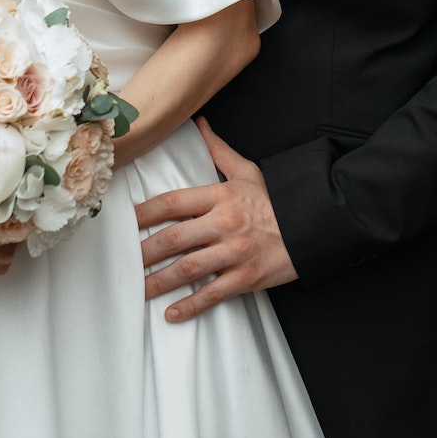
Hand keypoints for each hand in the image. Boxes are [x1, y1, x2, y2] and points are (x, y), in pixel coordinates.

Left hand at [136, 117, 298, 321]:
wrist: (313, 225)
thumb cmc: (277, 200)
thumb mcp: (247, 171)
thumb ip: (217, 150)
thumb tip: (199, 124)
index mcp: (220, 196)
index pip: (171, 202)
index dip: (144, 213)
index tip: (124, 222)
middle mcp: (224, 223)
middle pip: (173, 238)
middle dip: (144, 252)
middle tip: (123, 261)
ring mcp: (235, 252)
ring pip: (187, 269)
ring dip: (159, 282)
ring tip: (139, 290)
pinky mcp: (247, 277)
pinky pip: (212, 293)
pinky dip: (190, 306)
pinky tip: (171, 313)